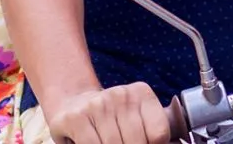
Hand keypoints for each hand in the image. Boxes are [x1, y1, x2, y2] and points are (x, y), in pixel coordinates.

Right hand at [45, 84, 172, 143]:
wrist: (72, 103)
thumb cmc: (110, 118)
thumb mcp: (135, 117)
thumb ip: (151, 132)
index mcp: (141, 93)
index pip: (159, 134)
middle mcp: (120, 95)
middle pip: (137, 143)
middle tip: (124, 143)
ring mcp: (97, 105)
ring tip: (109, 143)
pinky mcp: (76, 118)